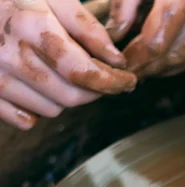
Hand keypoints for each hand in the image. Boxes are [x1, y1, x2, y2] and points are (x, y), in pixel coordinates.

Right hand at [0, 0, 135, 129]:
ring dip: (64, 98)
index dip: (112, 82)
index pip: (83, 72)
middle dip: (92, 90)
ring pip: (52, 110)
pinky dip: (37, 110)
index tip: (128, 81)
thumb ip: (84, 25)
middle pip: (71, 96)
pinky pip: (26, 120)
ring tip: (57, 74)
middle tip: (96, 77)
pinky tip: (35, 88)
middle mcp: (12, 57)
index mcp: (30, 27)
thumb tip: (117, 59)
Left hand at [107, 0, 184, 77]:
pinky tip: (168, 62)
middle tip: (132, 72)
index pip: (155, 42)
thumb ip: (126, 0)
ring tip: (147, 70)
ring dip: (167, 69)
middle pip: (174, 54)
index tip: (121, 64)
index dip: (137, 57)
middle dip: (151, 67)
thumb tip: (115, 35)